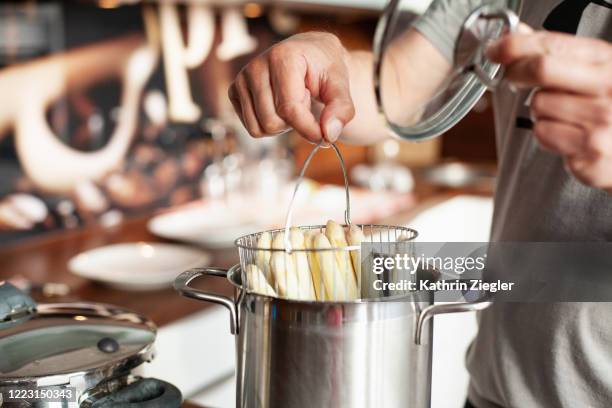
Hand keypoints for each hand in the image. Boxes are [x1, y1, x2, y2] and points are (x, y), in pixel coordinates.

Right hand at [228, 32, 354, 142]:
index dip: (308, 128)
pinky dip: (268, 125)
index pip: (289, 108)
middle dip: (294, 122)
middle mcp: (256, 65)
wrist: (309, 55)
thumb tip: (329, 134)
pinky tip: (278, 105)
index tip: (324, 136)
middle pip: (271, 122)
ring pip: (259, 128)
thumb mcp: (340, 85)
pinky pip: (251, 127)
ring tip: (292, 103)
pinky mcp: (235, 91)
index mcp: (282, 57)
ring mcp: (242, 78)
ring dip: (281, 125)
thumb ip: (341, 109)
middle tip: (305, 102)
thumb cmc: (324, 69)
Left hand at [487, 30, 611, 190]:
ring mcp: (601, 121)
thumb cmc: (609, 105)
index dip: (516, 46)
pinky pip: (543, 134)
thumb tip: (517, 34)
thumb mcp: (592, 70)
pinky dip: (547, 135)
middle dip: (517, 72)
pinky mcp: (591, 150)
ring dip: (540, 111)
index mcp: (607, 62)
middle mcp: (608, 88)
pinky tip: (566, 134)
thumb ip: (556, 52)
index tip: (496, 50)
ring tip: (561, 114)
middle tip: (515, 78)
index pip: (553, 45)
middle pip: (542, 69)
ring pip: (538, 106)